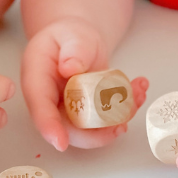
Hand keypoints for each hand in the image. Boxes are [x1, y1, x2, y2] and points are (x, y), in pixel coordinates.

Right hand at [22, 17, 147, 149]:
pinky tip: (138, 89)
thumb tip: (70, 68)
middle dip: (97, 131)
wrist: (77, 43)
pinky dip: (126, 108)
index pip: (40, 106)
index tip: (60, 143)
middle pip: (68, 128)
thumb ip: (74, 49)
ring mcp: (70, 111)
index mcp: (37, 80)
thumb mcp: (71, 34)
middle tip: (123, 121)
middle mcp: (51, 102)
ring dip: (119, 118)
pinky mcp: (89, 114)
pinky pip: (107, 120)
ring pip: (92, 129)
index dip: (49, 126)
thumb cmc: (69, 36)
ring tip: (139, 91)